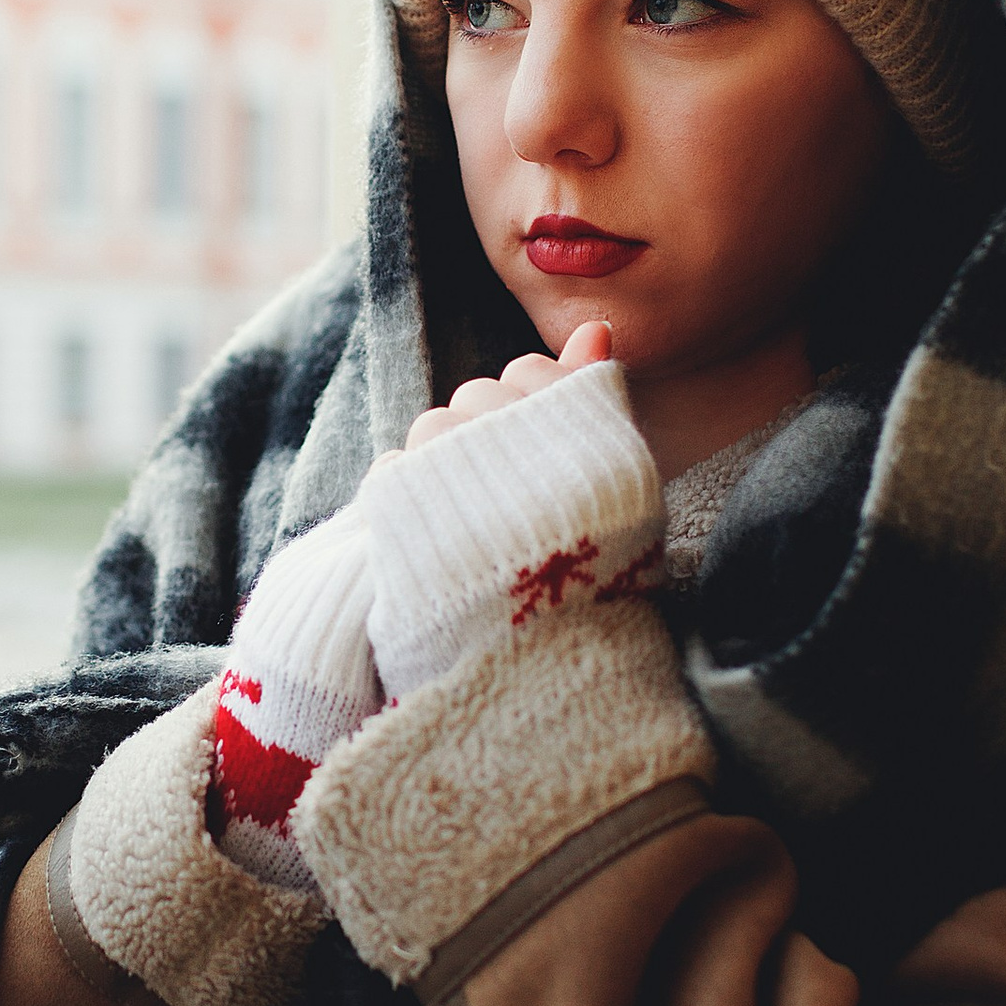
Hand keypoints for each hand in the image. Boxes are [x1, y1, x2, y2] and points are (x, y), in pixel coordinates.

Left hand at [363, 334, 661, 701]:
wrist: (535, 678)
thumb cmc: (588, 586)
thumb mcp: (614, 488)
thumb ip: (596, 403)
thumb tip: (595, 328)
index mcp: (584, 440)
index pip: (530, 374)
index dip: (526, 412)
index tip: (533, 463)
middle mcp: (522, 445)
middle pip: (475, 397)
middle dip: (480, 437)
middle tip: (501, 506)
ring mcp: (460, 472)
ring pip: (430, 429)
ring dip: (439, 467)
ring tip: (468, 531)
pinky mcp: (405, 507)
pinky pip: (392, 471)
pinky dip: (404, 501)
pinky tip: (431, 542)